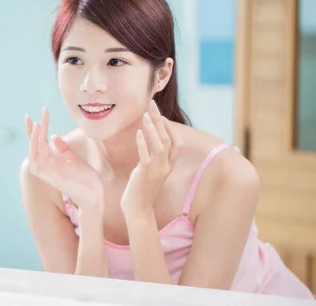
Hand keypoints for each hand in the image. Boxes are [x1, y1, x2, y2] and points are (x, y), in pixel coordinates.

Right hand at [25, 108, 103, 212]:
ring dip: (34, 137)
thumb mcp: (74, 158)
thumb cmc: (86, 178)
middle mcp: (47, 164)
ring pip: (33, 151)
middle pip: (35, 144)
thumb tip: (54, 136)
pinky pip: (37, 161)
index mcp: (52, 159)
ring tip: (38, 123)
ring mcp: (47, 170)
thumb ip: (63, 148)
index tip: (39, 113)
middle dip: (35, 129)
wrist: (94, 194)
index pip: (40, 141)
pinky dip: (35, 149)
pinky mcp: (49, 176)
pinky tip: (39, 137)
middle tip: (38, 113)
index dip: (37, 129)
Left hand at [121, 100, 182, 217]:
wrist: (138, 210)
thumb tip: (147, 140)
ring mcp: (157, 171)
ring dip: (153, 129)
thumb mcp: (150, 170)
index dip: (170, 127)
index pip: (177, 143)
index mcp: (169, 165)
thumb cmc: (141, 189)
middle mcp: (166, 167)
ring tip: (145, 115)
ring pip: (160, 146)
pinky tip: (139, 132)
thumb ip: (152, 156)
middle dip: (160, 120)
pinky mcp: (145, 174)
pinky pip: (146, 156)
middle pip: (168, 139)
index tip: (160, 114)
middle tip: (151, 105)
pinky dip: (143, 143)